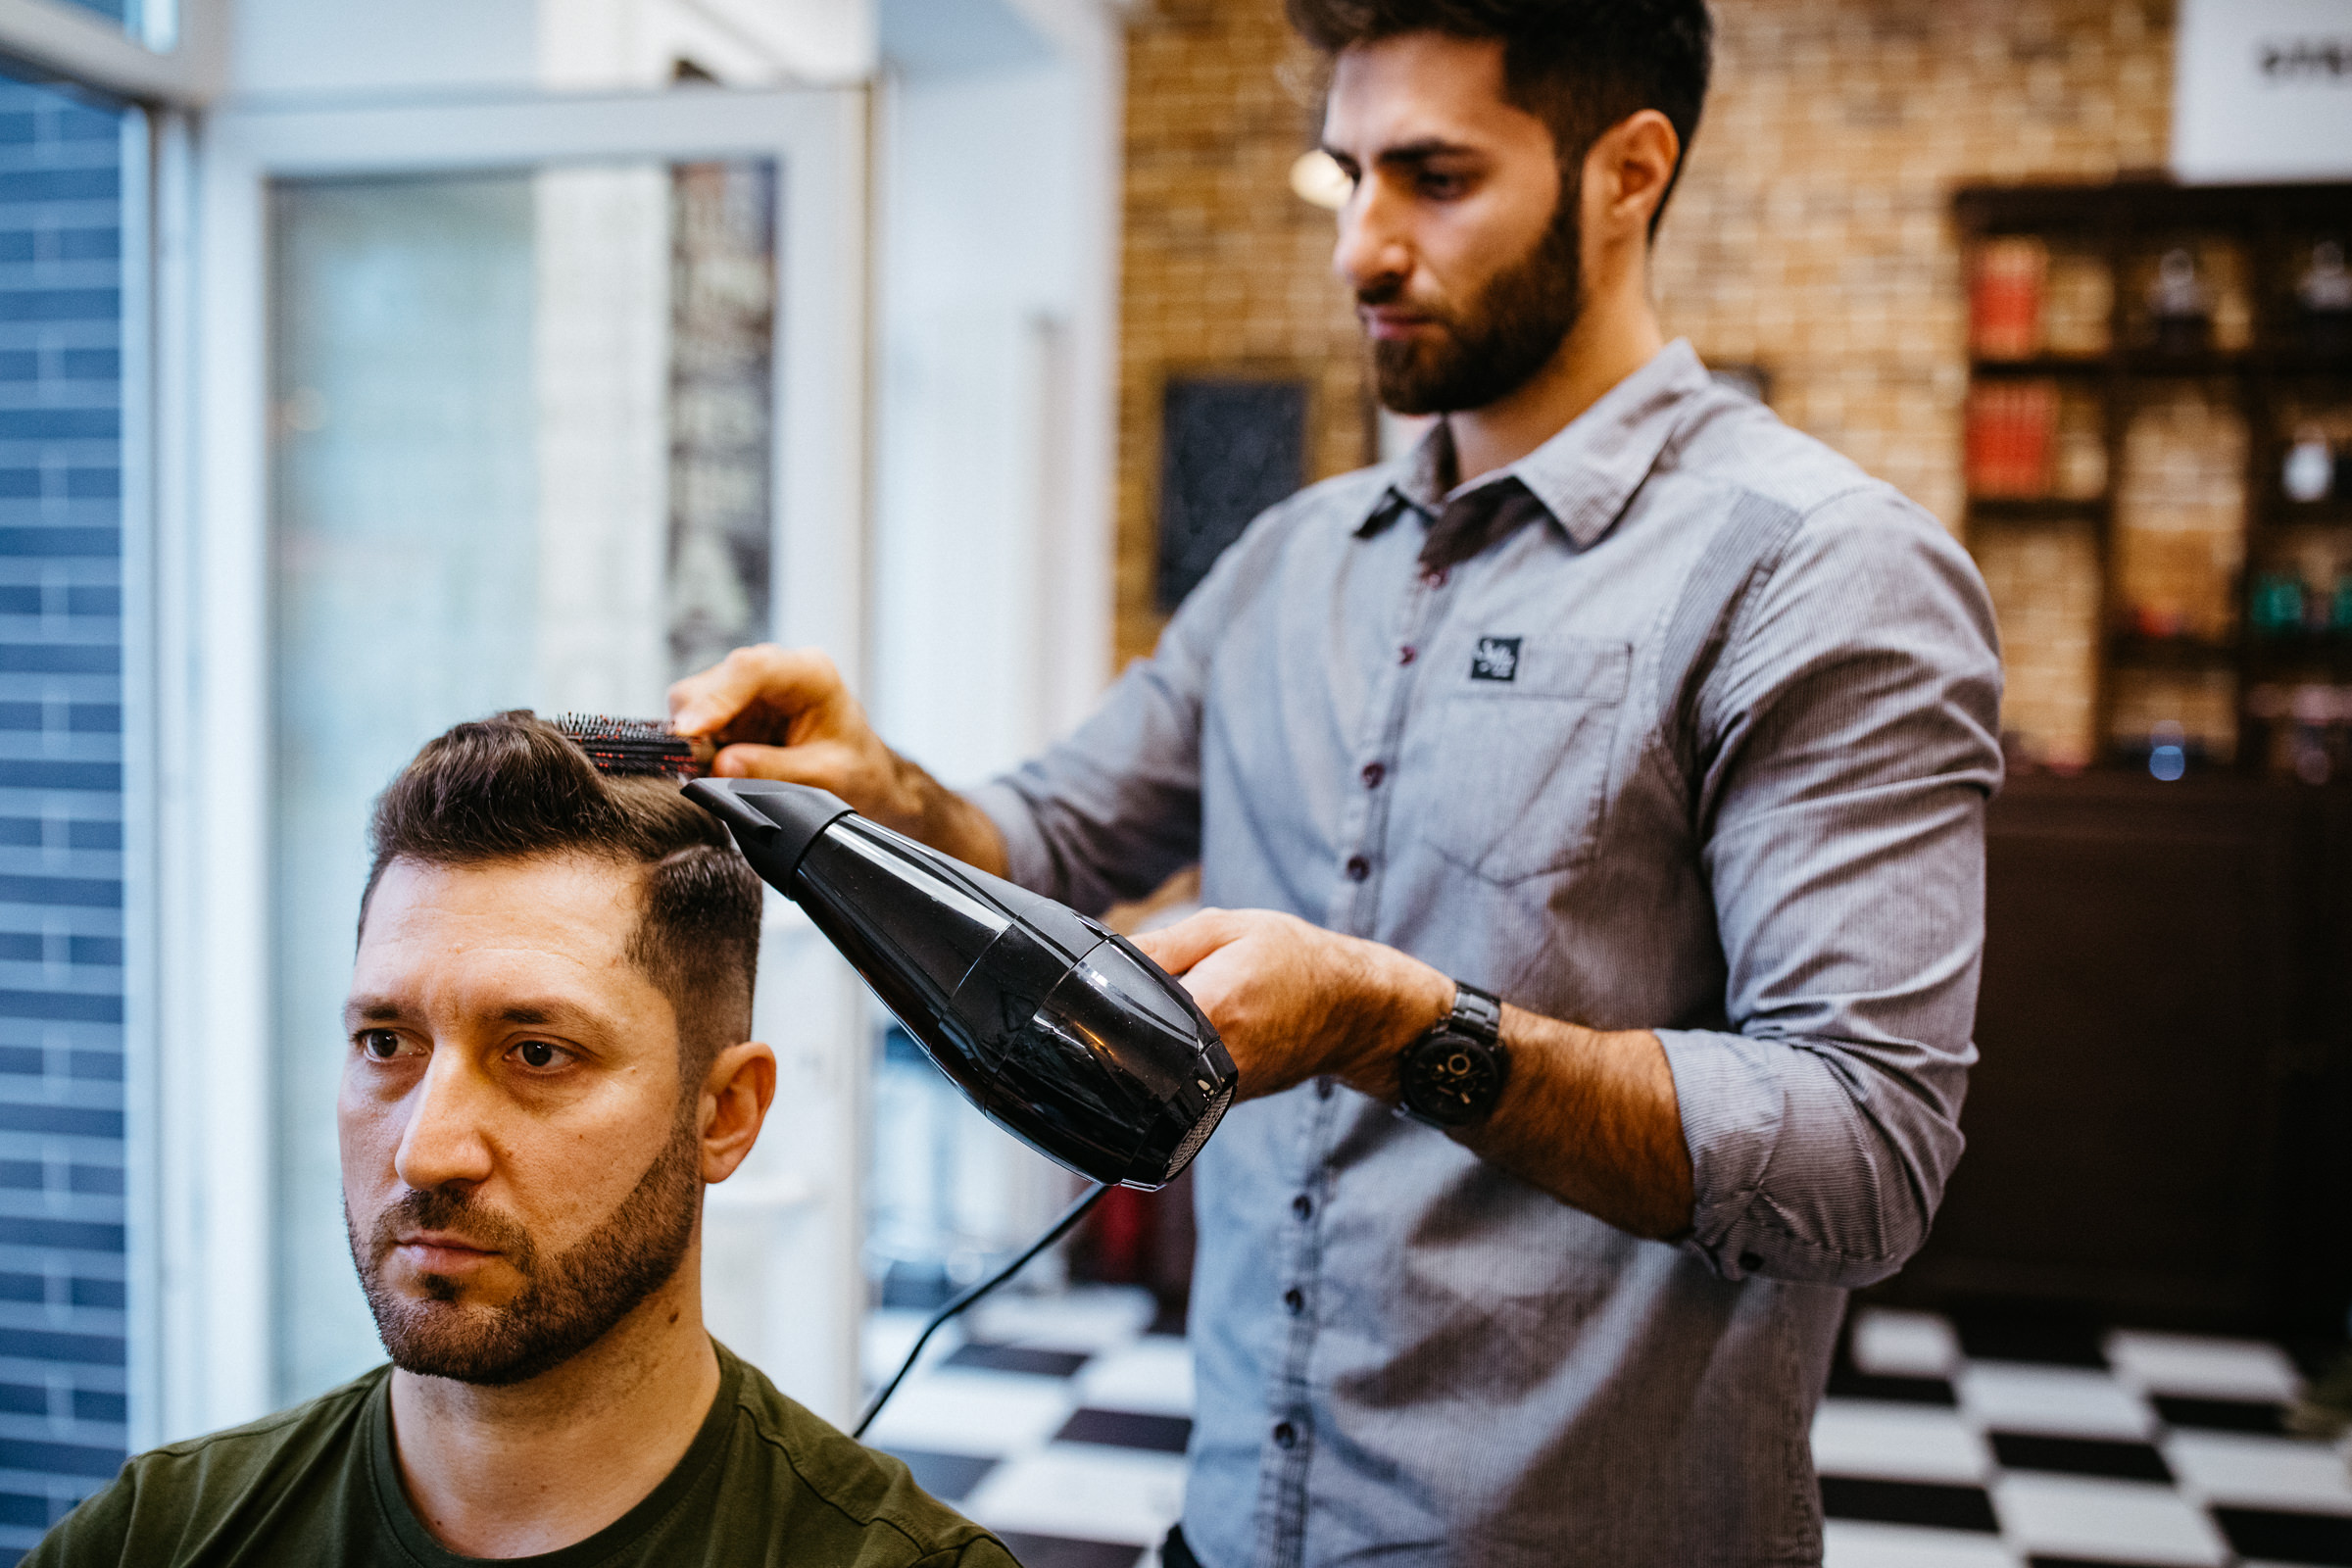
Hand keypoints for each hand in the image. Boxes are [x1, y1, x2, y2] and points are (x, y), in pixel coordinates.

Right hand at [667, 644, 1007, 872]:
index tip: (690, 731)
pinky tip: (716, 766)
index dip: (715, 698)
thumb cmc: (857, 770)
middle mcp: (775, 670)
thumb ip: (776, 771)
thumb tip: (721, 766)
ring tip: (716, 772)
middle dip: (696, 725)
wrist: (863, 776)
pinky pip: (697, 722)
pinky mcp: (733, 709)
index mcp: (810, 673)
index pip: (751, 669)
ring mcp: (750, 688)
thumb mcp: (826, 777)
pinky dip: (698, 747)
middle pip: (712, 682)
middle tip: (696, 769)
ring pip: (694, 701)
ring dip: (695, 739)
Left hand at [1130, 908, 1451, 1100]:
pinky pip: (1180, 1081)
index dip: (1108, 1002)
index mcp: (1213, 1007)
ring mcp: (1222, 1089)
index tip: (1109, 987)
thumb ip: (1162, 944)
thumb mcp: (1228, 929)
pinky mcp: (1225, 1104)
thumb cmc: (1295, 961)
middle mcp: (1216, 1059)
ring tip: (1198, 1006)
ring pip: (1158, 1069)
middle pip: (1138, 1049)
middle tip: (1173, 988)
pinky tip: (1207, 1030)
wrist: (1351, 1009)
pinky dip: (1181, 1055)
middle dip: (1136, 1019)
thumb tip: (1104, 957)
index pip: (1131, 1017)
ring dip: (1161, 1038)